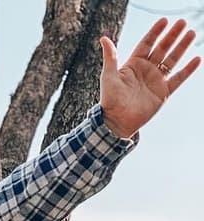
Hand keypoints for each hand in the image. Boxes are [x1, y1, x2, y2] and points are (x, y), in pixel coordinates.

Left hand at [99, 18, 200, 137]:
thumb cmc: (110, 99)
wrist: (117, 121)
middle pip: (162, 48)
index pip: (146, 43)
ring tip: (192, 33)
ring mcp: (156, 80)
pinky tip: (197, 59)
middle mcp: (146, 70)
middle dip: (172, 35)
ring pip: (172, 60)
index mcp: (133, 64)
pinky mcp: (163, 92)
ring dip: (182, 47)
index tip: (164, 20)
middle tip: (182, 22)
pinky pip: (178, 79)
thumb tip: (104, 38)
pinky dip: (188, 70)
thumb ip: (110, 57)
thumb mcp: (109, 76)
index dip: (155, 32)